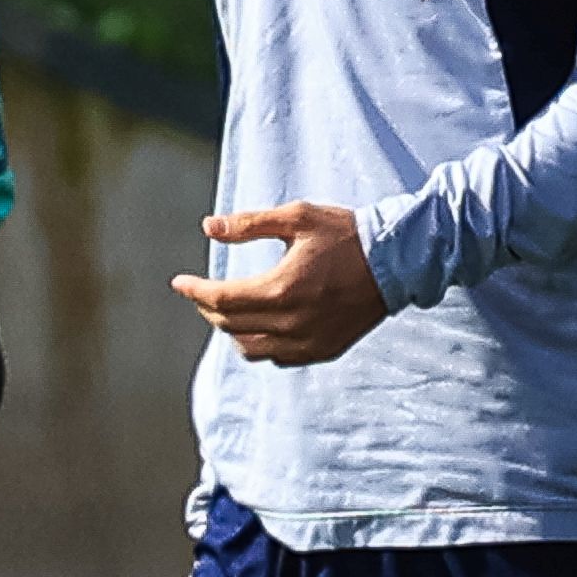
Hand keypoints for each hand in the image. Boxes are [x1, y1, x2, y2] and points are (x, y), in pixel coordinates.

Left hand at [174, 204, 393, 364]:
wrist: (396, 261)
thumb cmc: (346, 233)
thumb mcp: (296, 217)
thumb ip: (249, 224)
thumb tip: (208, 227)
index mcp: (280, 289)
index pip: (220, 300)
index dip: (194, 291)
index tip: (179, 283)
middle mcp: (291, 323)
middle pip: (230, 325)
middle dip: (209, 309)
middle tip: (202, 293)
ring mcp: (308, 342)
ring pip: (251, 349)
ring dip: (232, 331)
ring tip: (228, 312)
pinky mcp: (324, 350)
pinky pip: (279, 358)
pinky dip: (261, 345)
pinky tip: (261, 328)